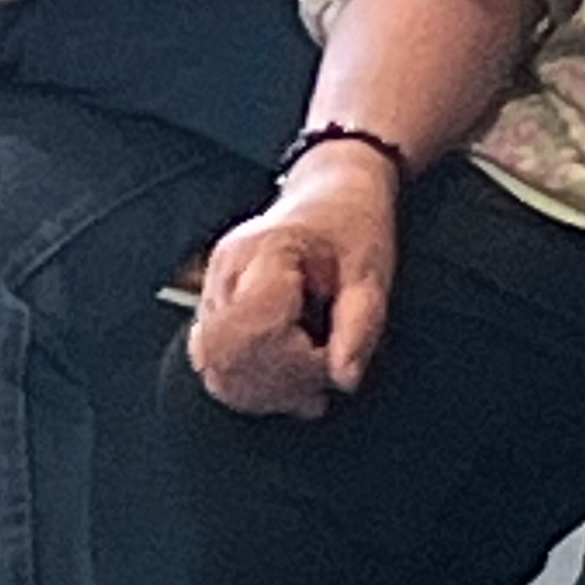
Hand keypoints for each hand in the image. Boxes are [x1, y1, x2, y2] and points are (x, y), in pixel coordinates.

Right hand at [188, 144, 399, 416]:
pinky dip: (254, 382)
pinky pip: (217, 365)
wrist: (332, 196)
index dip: (295, 360)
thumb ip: (359, 327)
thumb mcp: (371, 271)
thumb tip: (344, 380)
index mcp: (264, 252)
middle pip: (225, 356)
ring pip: (216, 369)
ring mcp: (213, 291)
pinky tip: (290, 375)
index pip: (255, 330)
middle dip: (279, 380)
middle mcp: (225, 272)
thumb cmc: (352, 227)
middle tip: (325, 370)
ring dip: (266, 388)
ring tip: (310, 372)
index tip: (333, 356)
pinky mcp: (214, 310)